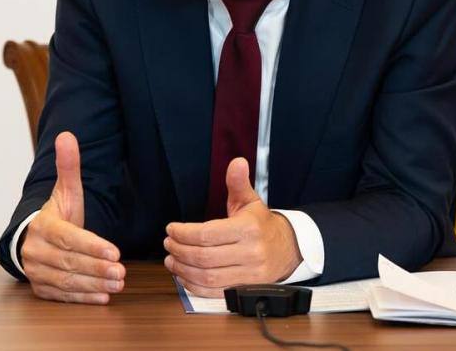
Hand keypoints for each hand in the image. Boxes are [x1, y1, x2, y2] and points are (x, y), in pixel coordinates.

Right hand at [20, 131, 125, 303]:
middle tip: (122, 272)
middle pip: (70, 262)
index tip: (115, 252)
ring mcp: (36, 272)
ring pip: (67, 281)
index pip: (69, 238)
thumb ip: (69, 166)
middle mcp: (36, 251)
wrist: (32, 238)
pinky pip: (62, 296)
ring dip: (94, 284)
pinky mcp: (41, 288)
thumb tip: (68, 135)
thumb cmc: (57, 215)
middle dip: (98, 268)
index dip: (92, 246)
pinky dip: (83, 298)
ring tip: (118, 283)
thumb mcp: (65, 191)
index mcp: (43, 227)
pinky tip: (103, 297)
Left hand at [163, 157, 301, 297]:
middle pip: (204, 257)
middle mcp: (251, 253)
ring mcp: (249, 275)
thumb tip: (237, 162)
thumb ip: (238, 183)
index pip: (208, 234)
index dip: (184, 233)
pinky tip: (184, 275)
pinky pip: (214, 293)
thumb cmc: (262, 225)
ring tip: (171, 259)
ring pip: (207, 277)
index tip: (171, 229)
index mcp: (249, 229)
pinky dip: (194, 287)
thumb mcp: (250, 201)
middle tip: (168, 243)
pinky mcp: (245, 289)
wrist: (287, 249)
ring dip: (183, 270)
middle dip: (179, 250)